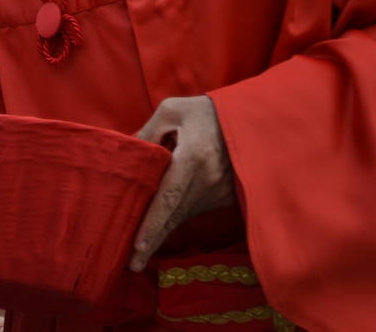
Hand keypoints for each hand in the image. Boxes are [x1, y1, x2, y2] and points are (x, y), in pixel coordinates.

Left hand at [130, 96, 233, 271]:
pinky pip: (194, 211)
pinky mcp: (224, 197)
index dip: (154, 222)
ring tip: (139, 255)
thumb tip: (126, 150)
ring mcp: (218, 191)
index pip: (169, 196)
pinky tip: (159, 232)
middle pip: (174, 216)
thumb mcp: (173, 110)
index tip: (139, 245)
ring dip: (163, 234)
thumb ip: (149, 131)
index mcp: (192, 156)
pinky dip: (176, 220)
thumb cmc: (206, 112)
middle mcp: (207, 179)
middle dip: (153, 241)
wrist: (249, 120)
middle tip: (132, 266)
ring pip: (183, 216)